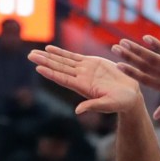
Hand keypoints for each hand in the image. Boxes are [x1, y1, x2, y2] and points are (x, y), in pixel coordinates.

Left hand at [29, 46, 143, 115]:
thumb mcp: (107, 104)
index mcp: (83, 87)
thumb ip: (92, 106)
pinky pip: (73, 56)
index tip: (38, 68)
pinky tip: (50, 49)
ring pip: (63, 61)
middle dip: (44, 61)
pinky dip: (61, 52)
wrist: (130, 94)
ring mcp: (84, 70)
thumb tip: (77, 111)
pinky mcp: (91, 63)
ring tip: (34, 51)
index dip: (51, 73)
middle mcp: (80, 78)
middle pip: (59, 68)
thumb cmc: (121, 102)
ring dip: (49, 56)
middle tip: (29, 55)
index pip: (63, 79)